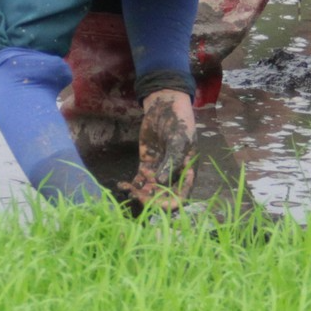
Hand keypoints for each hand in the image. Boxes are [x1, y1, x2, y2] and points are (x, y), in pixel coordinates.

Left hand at [121, 89, 194, 212]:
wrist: (165, 106)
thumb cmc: (178, 122)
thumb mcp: (178, 141)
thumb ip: (171, 162)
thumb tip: (160, 182)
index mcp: (187, 172)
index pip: (181, 196)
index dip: (170, 204)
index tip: (157, 204)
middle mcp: (174, 175)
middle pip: (163, 196)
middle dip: (151, 200)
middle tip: (137, 196)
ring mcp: (159, 171)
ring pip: (150, 191)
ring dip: (139, 194)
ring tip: (128, 190)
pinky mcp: (146, 165)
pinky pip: (139, 181)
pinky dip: (132, 185)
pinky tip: (123, 185)